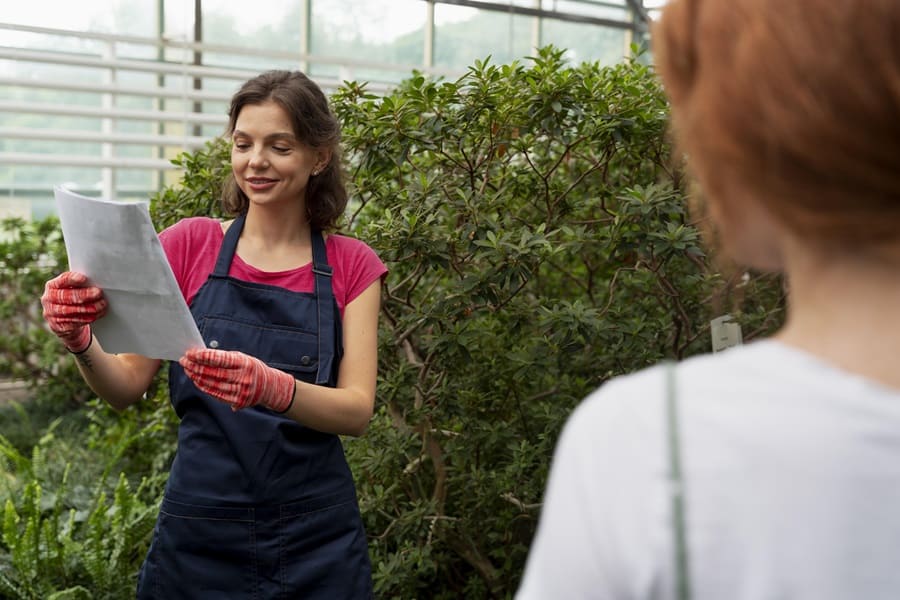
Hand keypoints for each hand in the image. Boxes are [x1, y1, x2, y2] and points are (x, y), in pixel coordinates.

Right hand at [41, 272, 107, 352]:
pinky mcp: (57, 326)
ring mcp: (50, 313)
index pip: (61, 280)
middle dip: (84, 294)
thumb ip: (80, 285)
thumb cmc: (71, 300)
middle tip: (98, 293)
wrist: (64, 320)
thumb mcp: (72, 289)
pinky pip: (71, 322)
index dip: (72, 279)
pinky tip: (94, 316)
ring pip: (69, 310)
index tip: (84, 278)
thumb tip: (96, 281)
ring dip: (87, 308)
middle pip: (66, 296)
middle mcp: (48, 299)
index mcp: (52, 286)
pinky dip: (85, 319)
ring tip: (101, 305)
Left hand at [179, 348, 294, 411]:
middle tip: (185, 361)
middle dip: (196, 366)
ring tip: (188, 370)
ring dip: (197, 377)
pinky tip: (196, 381)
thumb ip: (225, 358)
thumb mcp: (243, 358)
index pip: (220, 359)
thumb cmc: (252, 368)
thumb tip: (202, 356)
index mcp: (245, 363)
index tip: (191, 353)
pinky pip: (217, 394)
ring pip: (213, 384)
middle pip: (214, 373)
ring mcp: (241, 391)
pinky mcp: (238, 401)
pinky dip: (204, 388)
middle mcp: (244, 377)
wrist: (270, 386)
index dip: (203, 356)